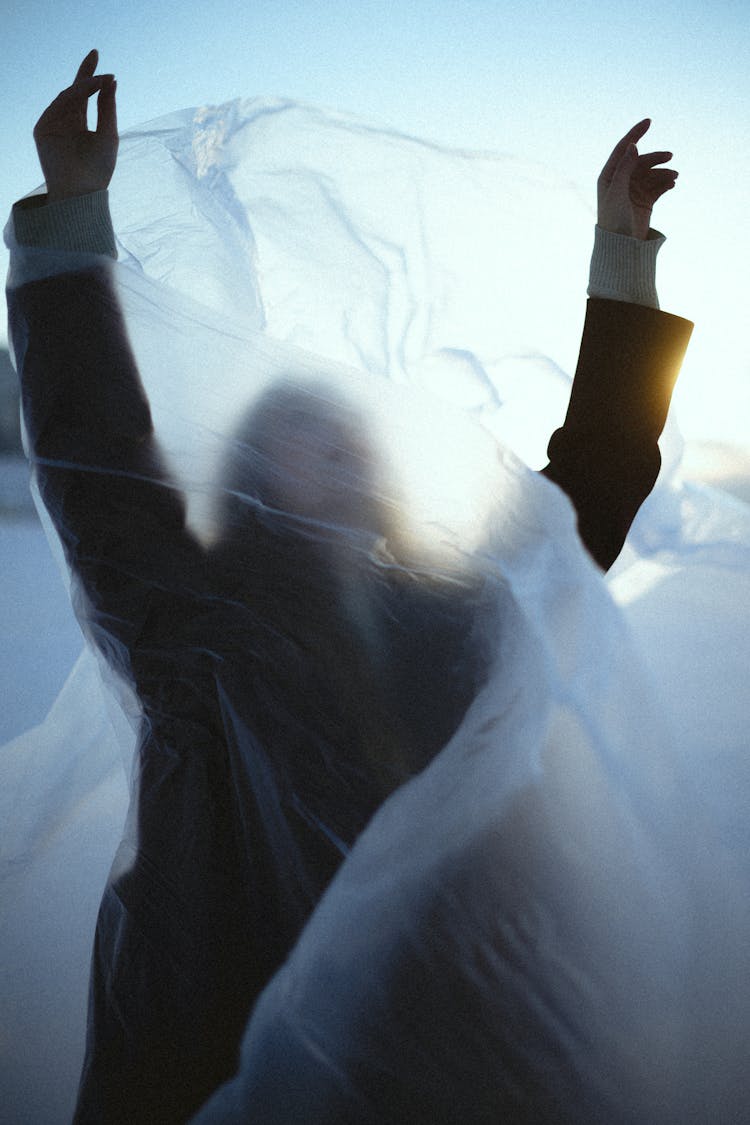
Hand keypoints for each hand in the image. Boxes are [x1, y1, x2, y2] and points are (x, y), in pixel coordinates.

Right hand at [33, 50, 117, 202]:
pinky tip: (89, 87)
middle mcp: (65, 123)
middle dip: (85, 74)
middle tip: (95, 55)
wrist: (81, 192)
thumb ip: (108, 108)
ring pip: (68, 97)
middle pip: (74, 92)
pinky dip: (75, 94)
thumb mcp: (109, 134)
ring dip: (85, 85)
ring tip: (102, 78)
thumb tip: (111, 80)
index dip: (91, 78)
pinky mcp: (42, 128)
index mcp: (79, 126)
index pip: (84, 97)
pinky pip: (59, 104)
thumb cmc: (98, 169)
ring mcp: (52, 124)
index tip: (100, 61)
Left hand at [597, 120, 677, 240]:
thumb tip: (633, 145)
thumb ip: (625, 168)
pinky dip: (665, 184)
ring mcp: (633, 190)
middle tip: (670, 157)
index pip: (624, 148)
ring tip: (674, 177)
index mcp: (609, 175)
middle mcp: (621, 180)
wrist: (621, 246)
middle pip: (642, 161)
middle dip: (656, 158)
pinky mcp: (644, 201)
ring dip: (663, 172)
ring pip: (652, 173)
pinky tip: (672, 185)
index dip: (636, 134)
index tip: (649, 121)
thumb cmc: (614, 219)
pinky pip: (657, 186)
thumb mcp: (618, 191)